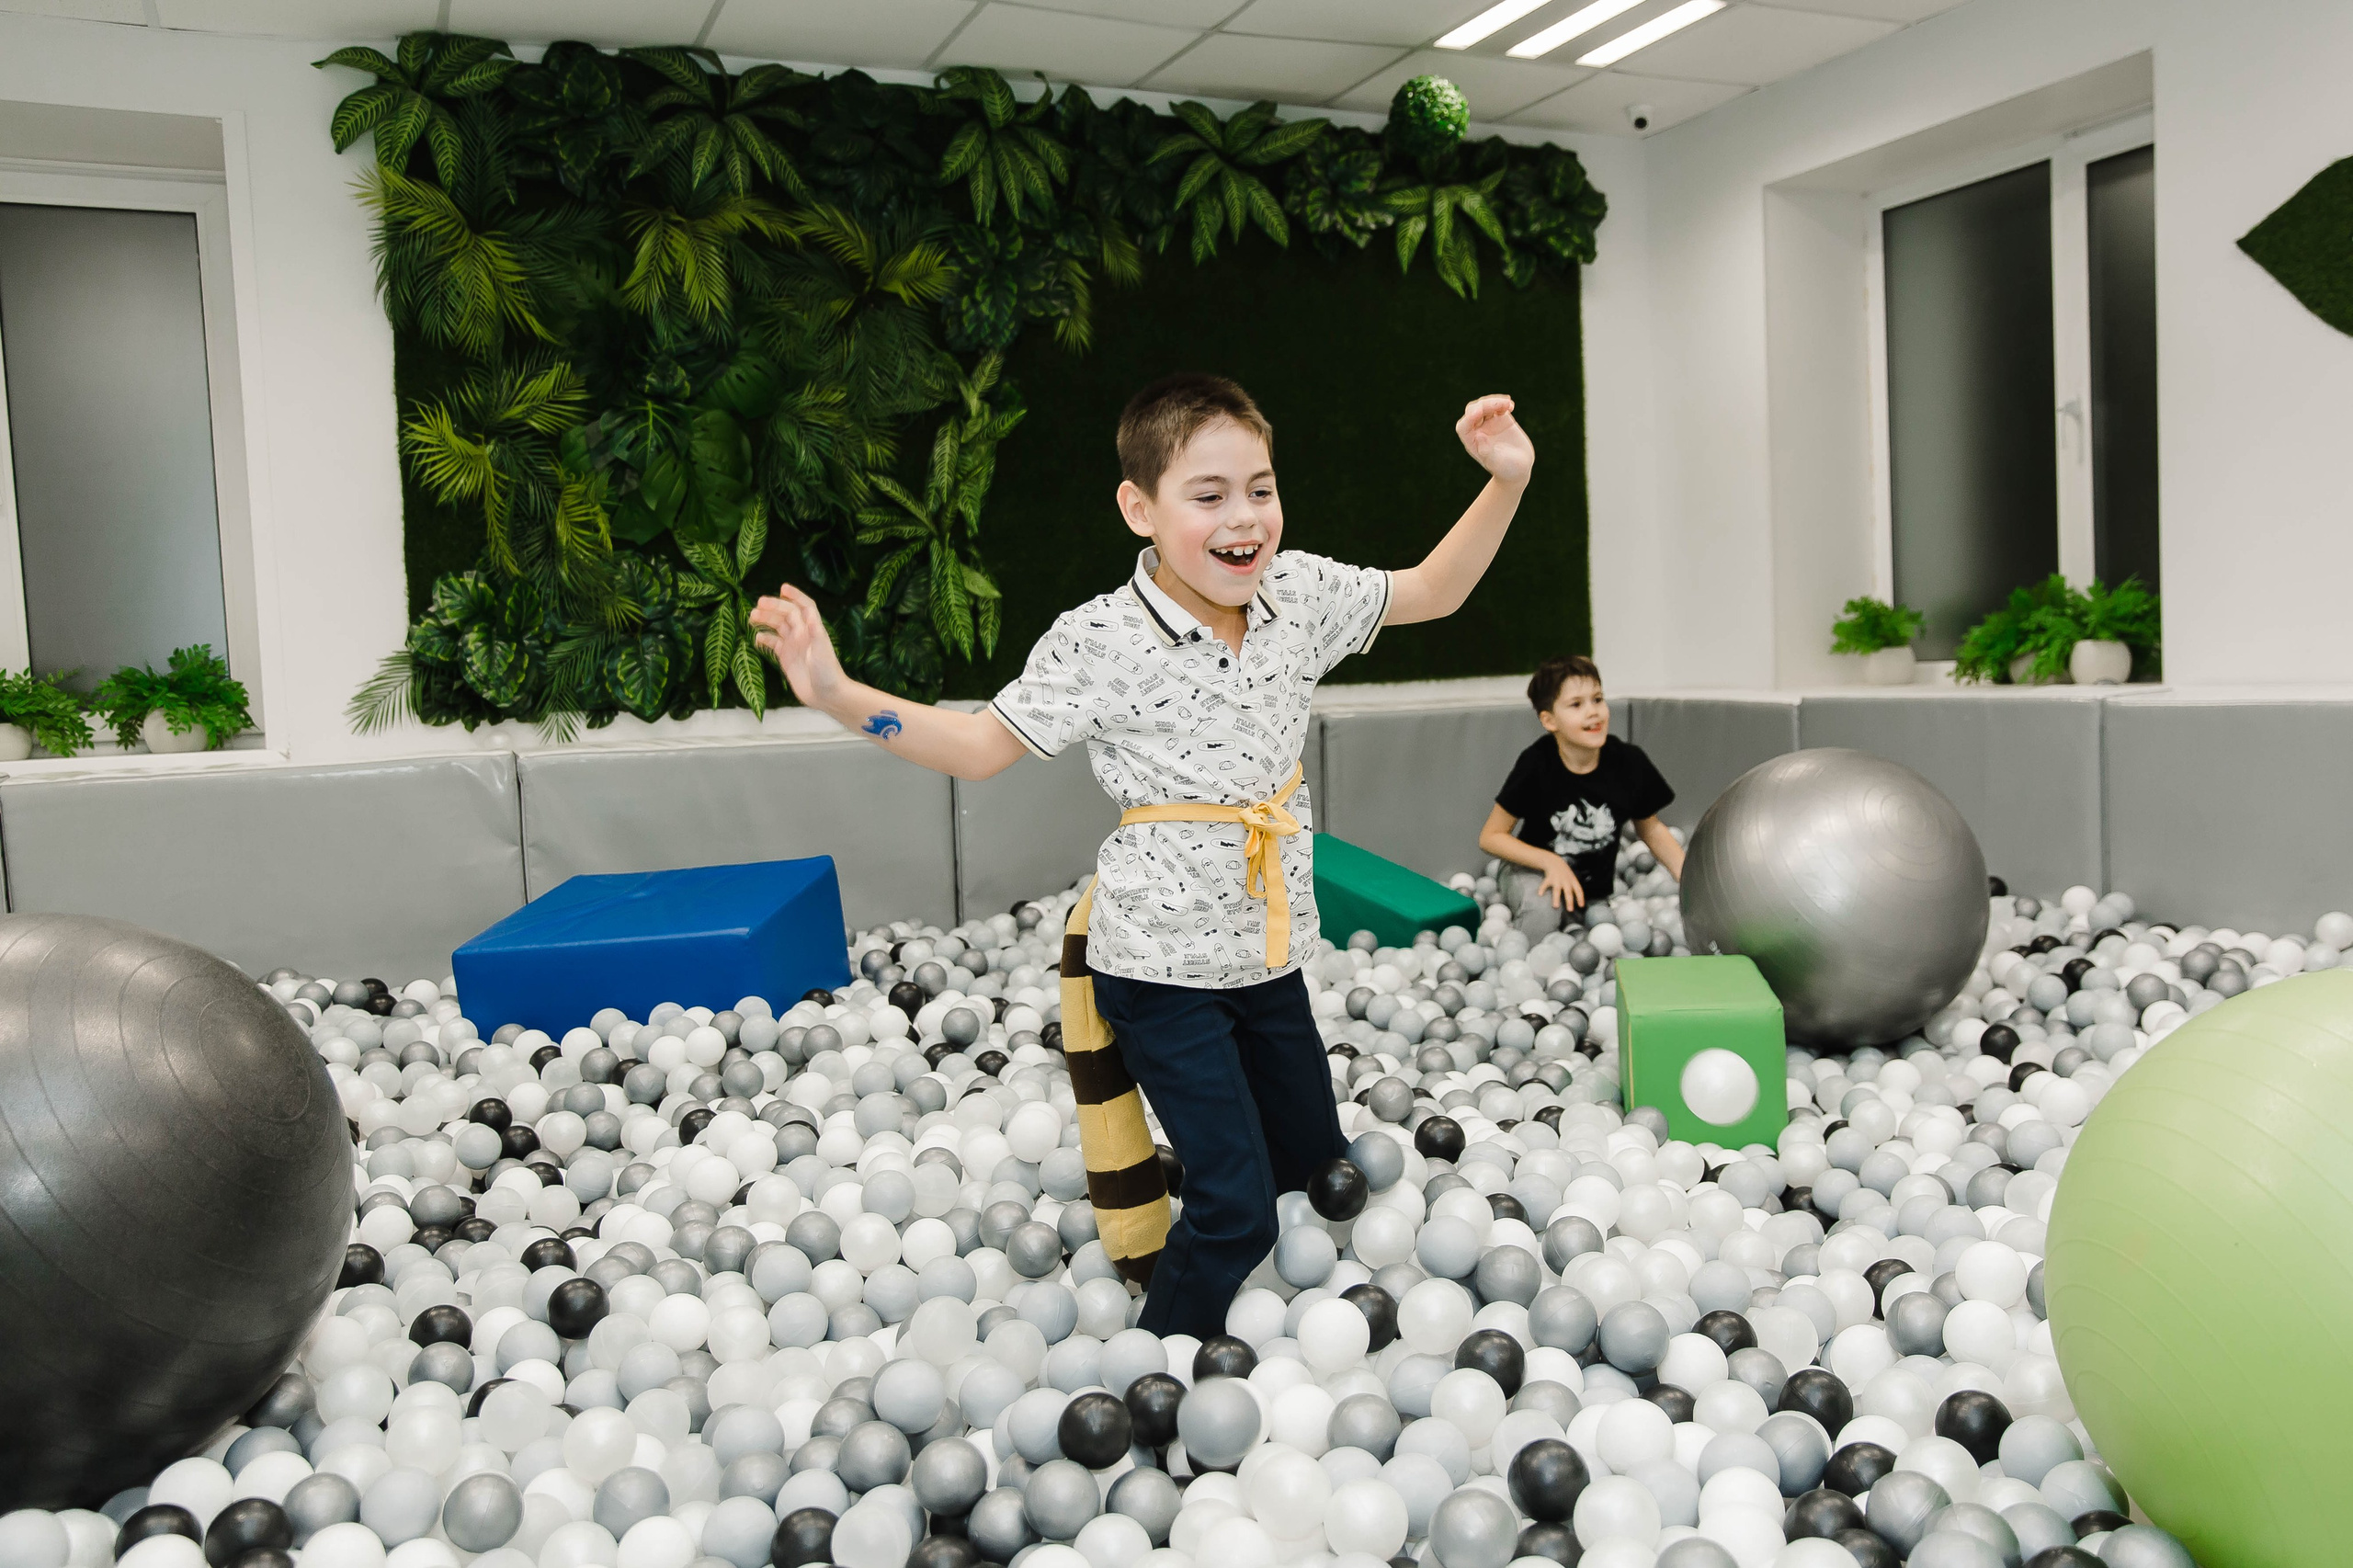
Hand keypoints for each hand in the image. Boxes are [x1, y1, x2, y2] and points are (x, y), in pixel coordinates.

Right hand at [750, 583, 845, 708]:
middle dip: (773, 606)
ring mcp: (794, 645)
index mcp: (812, 629)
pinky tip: (756, 637)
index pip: (804, 606)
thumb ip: (815, 632)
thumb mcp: (822, 651)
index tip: (783, 587)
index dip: (795, 595)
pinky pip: (773, 643)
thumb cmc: (828, 673)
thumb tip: (808, 614)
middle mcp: (803, 634)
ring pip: (777, 626)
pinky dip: (764, 638)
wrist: (827, 696)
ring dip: (766, 619)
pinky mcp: (786, 658)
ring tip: (752, 617)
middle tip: (758, 604)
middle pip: (787, 614)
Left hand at [1457, 394, 1533, 486]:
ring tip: (1508, 405)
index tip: (1478, 413)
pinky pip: (1498, 405)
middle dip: (1484, 406)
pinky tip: (1511, 406)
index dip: (1469, 417)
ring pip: (1485, 405)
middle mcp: (1477, 430)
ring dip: (1495, 402)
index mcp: (1471, 442)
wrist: (1520, 468)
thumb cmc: (1506, 470)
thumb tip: (1478, 436)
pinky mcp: (1501, 419)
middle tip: (1499, 406)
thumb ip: (1486, 451)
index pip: (1464, 426)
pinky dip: (1503, 403)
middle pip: (1473, 411)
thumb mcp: (1497, 463)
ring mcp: (1489, 423)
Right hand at [1539, 853, 1583, 911]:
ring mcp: (1557, 880)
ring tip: (1556, 906)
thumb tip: (1578, 900)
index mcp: (1572, 881)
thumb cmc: (1564, 872)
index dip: (1580, 898)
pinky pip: (1545, 884)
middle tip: (1570, 910)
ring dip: (1556, 898)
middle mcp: (1565, 881)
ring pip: (1557, 890)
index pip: (1578, 890)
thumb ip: (1574, 887)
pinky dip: (1542, 889)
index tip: (1581, 906)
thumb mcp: (1572, 877)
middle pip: (1568, 892)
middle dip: (1569, 901)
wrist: (1554, 861)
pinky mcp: (1549, 878)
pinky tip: (1540, 894)